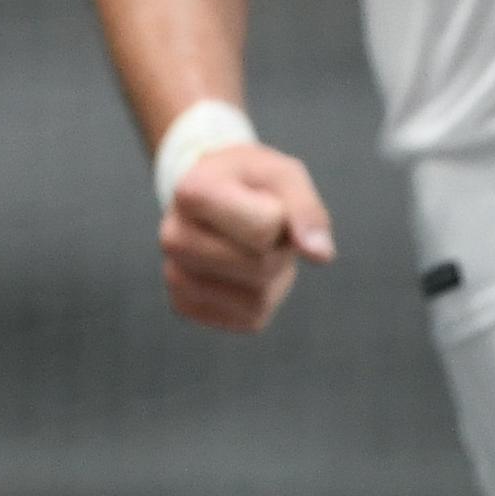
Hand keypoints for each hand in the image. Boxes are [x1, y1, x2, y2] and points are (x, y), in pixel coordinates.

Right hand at [160, 140, 336, 331]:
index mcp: (192, 192)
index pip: (263, 229)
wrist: (213, 196)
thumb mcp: (284, 176)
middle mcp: (173, 236)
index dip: (281, 218)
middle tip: (264, 230)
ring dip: (273, 278)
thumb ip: (305, 209)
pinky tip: (242, 273)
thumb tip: (320, 255)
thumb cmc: (251, 183)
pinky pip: (249, 319)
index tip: (264, 202)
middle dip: (278, 251)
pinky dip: (261, 299)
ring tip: (253, 250)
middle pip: (260, 267)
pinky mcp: (186, 307)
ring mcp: (175, 275)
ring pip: (256, 301)